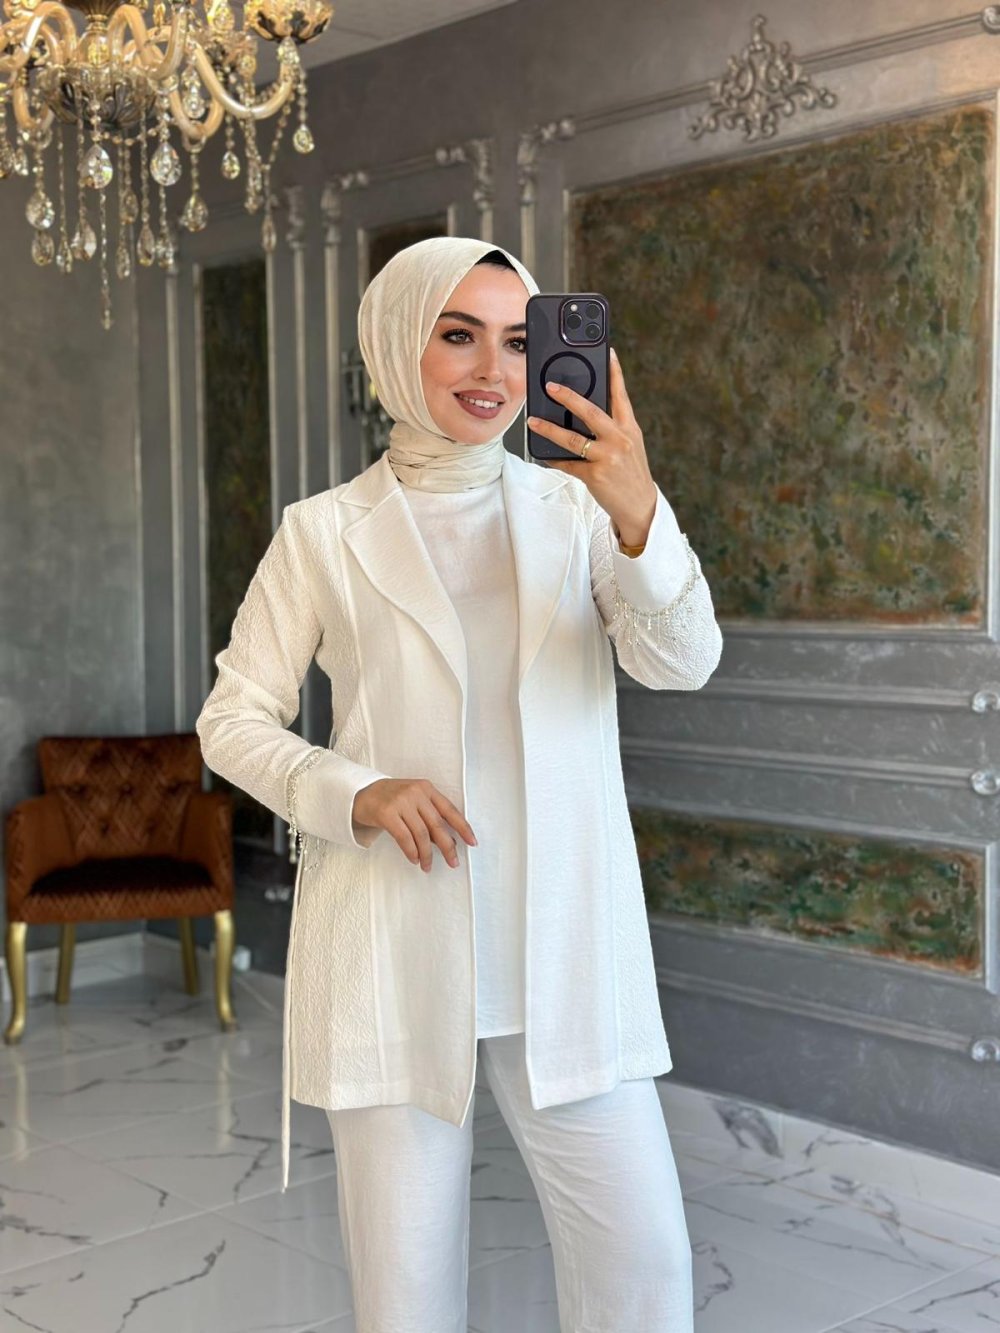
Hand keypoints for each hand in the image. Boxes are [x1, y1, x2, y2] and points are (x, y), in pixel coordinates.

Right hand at [352, 778, 476, 872]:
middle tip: (453, 863)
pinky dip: (411, 851)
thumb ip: (429, 818)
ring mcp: (400, 802)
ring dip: (426, 854)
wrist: (361, 793)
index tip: (472, 842)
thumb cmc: (391, 800)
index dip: (463, 828)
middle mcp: (416, 793)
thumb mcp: (413, 802)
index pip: (450, 810)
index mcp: (426, 789)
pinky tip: (414, 859)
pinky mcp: (386, 813)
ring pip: (421, 834)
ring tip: (427, 866)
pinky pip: (404, 837)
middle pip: (437, 825)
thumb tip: (450, 842)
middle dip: (447, 847)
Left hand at [526, 347, 657, 546]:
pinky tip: (544, 455)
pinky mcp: (595, 475)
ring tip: (533, 421)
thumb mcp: (629, 446)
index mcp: (629, 428)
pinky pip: (568, 464)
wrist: (640, 507)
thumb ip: (613, 428)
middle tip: (551, 386)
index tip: (607, 352)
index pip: (621, 395)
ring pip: (573, 439)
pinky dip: (554, 459)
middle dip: (569, 397)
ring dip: (549, 429)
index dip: (614, 372)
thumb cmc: (631, 474)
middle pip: (592, 412)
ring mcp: (608, 458)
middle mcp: (620, 439)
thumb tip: (586, 412)